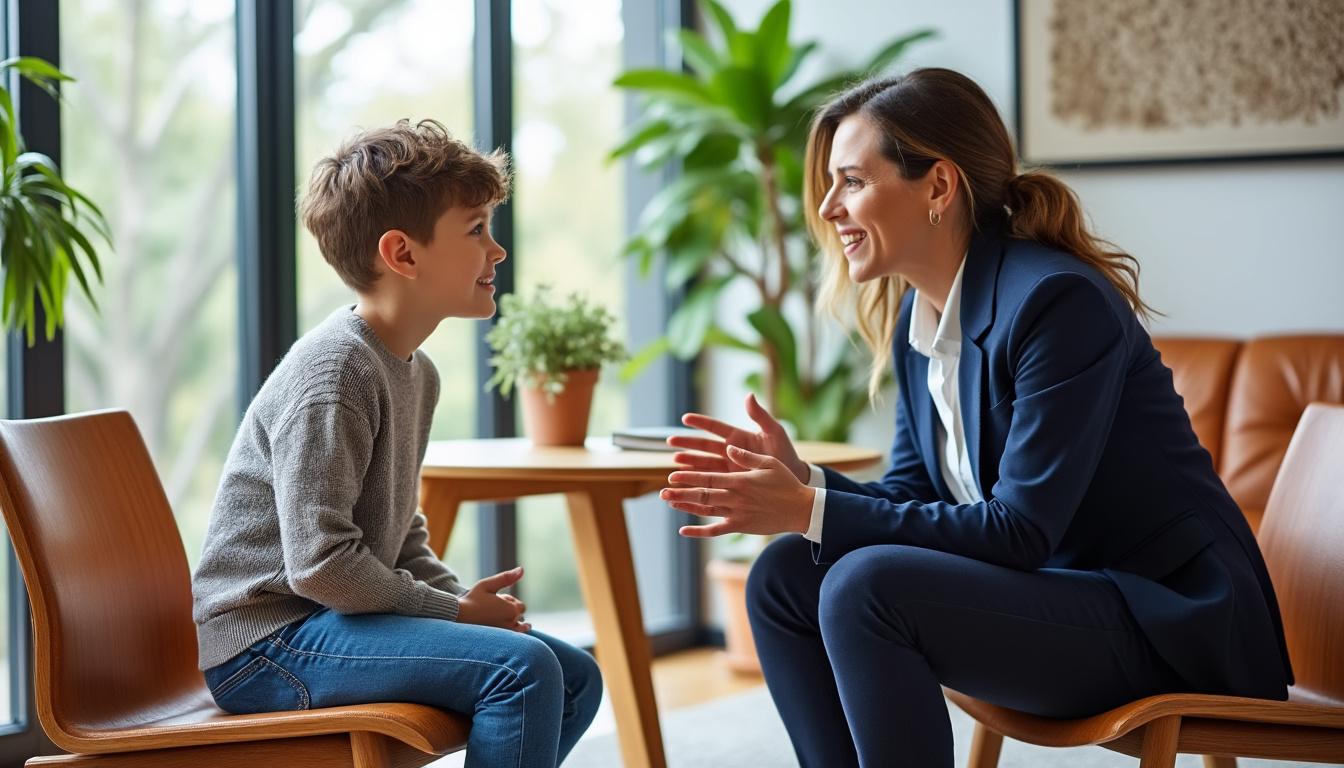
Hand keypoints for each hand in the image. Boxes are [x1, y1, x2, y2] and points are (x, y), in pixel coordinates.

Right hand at [457, 566, 530, 632]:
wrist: (457, 618)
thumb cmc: (471, 600)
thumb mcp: (488, 585)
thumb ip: (506, 578)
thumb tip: (522, 569)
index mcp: (511, 609)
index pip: (520, 605)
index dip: (510, 602)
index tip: (497, 600)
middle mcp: (511, 622)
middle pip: (519, 616)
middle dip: (511, 611)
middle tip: (494, 609)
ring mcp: (505, 633)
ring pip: (518, 628)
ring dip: (513, 623)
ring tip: (500, 619)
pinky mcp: (498, 641)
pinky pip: (513, 638)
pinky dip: (512, 634)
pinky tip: (505, 630)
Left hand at [662, 445, 814, 537]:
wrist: (801, 510)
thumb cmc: (786, 482)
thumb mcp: (768, 462)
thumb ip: (746, 456)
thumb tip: (729, 447)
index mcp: (740, 480)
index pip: (708, 478)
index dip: (689, 477)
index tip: (673, 475)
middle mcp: (735, 498)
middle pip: (702, 495)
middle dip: (681, 493)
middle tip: (663, 490)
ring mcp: (737, 514)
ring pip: (706, 511)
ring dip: (686, 507)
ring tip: (669, 503)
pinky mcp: (740, 526)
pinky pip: (716, 530)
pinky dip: (699, 531)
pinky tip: (683, 530)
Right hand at [669, 393, 809, 483]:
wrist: (792, 477)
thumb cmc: (784, 453)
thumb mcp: (774, 432)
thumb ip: (760, 415)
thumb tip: (748, 395)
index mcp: (738, 437)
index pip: (715, 427)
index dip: (700, 422)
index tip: (685, 418)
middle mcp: (730, 451)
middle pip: (704, 446)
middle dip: (687, 444)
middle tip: (670, 442)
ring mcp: (728, 467)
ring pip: (704, 463)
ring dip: (689, 462)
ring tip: (675, 462)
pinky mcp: (730, 481)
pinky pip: (710, 479)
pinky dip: (697, 479)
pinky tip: (686, 480)